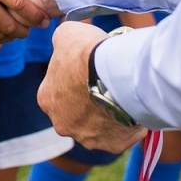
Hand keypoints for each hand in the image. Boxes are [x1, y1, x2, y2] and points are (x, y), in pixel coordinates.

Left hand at [38, 22, 147, 153]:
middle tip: (106, 83)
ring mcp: (88, 138)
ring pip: (99, 126)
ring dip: (109, 114)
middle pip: (77, 112)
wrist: (114, 74)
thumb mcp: (66, 34)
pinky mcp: (113, 145)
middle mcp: (63, 124)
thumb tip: (66, 41)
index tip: (89, 68)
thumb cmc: (86, 52)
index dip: (74, 77)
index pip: (58, 89)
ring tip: (123, 95)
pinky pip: (121, 135)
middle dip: (89, 101)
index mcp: (47, 99)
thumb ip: (62, 42)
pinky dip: (128, 124)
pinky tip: (134, 108)